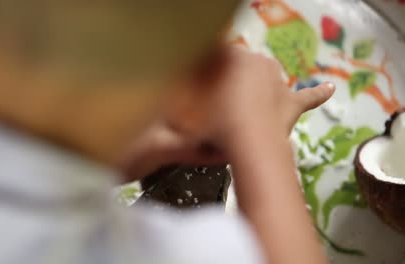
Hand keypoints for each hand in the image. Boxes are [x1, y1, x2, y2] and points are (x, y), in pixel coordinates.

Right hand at [118, 46, 333, 181]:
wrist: (243, 143)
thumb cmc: (210, 121)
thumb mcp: (182, 101)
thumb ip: (180, 86)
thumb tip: (176, 76)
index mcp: (229, 55)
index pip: (213, 55)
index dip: (202, 72)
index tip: (195, 86)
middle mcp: (255, 61)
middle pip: (239, 66)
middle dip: (227, 79)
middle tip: (213, 103)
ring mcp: (276, 81)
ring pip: (265, 77)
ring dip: (256, 86)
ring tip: (240, 105)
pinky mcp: (290, 103)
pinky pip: (306, 96)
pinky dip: (317, 92)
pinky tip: (329, 88)